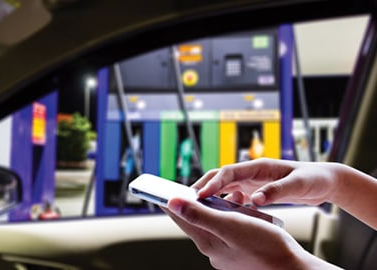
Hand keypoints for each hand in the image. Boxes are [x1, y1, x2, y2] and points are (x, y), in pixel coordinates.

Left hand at [163, 197, 340, 269]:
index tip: (160, 191)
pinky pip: (229, 231)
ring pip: (215, 225)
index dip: (171, 202)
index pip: (181, 218)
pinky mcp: (239, 252)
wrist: (293, 268)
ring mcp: (227, 253)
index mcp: (207, 242)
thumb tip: (172, 203)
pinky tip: (243, 212)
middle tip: (191, 189)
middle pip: (196, 221)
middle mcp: (214, 249)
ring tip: (226, 197)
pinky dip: (232, 218)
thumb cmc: (266, 247)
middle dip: (196, 203)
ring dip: (217, 209)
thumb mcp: (230, 225)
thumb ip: (200, 214)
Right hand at [192, 158, 343, 205]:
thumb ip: (276, 191)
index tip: (199, 195)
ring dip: (211, 196)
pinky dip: (225, 204)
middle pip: (220, 177)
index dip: (212, 183)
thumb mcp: (297, 185)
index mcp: (258, 167)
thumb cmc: (312, 179)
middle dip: (203, 187)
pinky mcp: (255, 190)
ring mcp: (252, 181)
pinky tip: (222, 215)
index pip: (228, 172)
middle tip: (187, 200)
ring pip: (224, 187)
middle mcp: (251, 172)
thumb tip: (255, 199)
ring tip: (198, 208)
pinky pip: (234, 196)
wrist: (324, 181)